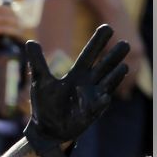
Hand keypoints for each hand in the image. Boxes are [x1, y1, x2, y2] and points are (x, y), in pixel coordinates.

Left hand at [23, 24, 129, 156]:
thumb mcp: (40, 81)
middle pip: (103, 67)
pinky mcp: (90, 114)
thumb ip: (37, 62)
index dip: (97, 42)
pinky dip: (99, 102)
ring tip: (124, 66)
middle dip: (113, 56)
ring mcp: (92, 98)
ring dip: (114, 76)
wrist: (46, 129)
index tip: (108, 27)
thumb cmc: (45, 105)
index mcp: (76, 74)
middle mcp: (88, 84)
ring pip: (106, 84)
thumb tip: (31, 41)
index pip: (89, 55)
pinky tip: (104, 96)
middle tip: (125, 42)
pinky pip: (97, 107)